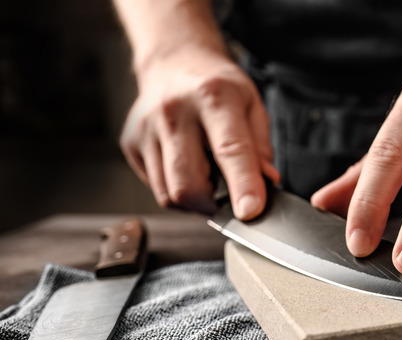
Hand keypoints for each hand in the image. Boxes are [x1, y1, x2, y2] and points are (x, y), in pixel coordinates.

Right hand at [120, 45, 278, 218]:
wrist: (174, 62)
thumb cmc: (218, 86)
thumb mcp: (252, 104)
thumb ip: (261, 146)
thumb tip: (267, 182)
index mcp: (213, 97)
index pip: (229, 149)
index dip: (242, 185)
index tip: (250, 211)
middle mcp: (173, 112)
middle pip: (188, 184)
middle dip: (214, 204)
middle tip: (230, 197)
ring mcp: (146, 129)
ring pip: (169, 194)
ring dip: (195, 201)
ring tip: (209, 178)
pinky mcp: (131, 144)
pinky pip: (156, 187)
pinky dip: (177, 190)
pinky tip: (187, 168)